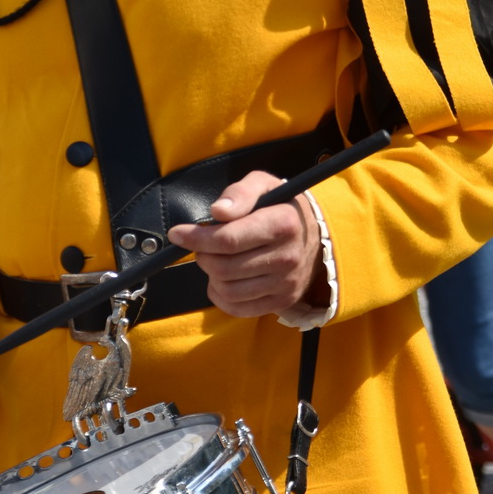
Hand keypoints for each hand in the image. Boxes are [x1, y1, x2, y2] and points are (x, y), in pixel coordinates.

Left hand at [167, 171, 325, 318]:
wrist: (315, 236)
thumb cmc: (280, 206)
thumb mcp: (263, 185)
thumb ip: (239, 193)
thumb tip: (218, 212)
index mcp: (282, 224)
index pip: (228, 239)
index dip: (196, 238)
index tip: (177, 233)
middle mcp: (287, 257)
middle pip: (224, 267)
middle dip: (203, 255)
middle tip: (203, 245)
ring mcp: (286, 283)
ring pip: (228, 290)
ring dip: (211, 276)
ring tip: (216, 260)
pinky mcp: (282, 301)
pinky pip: (238, 308)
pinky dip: (221, 296)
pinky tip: (222, 280)